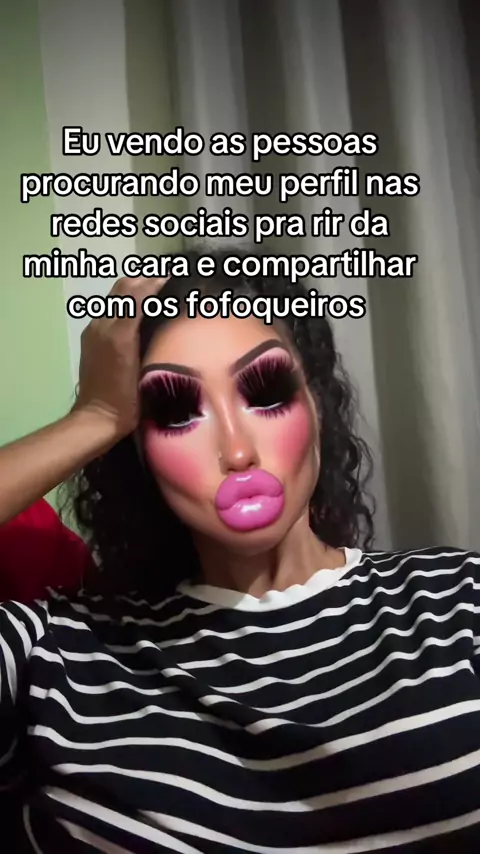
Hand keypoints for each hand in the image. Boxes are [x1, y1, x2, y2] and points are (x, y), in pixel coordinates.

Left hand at [73, 276, 167, 438]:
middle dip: (144, 281)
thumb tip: (162, 307)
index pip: (136, 293)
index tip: (174, 278)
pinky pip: (109, 312)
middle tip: (167, 283)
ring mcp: (94, 331)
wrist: (98, 418)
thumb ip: (148, 334)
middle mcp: (102, 324)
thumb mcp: (142, 366)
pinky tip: (139, 315)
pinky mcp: (91, 338)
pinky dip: (125, 305)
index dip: (155, 283)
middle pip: (123, 288)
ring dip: (135, 291)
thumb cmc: (126, 399)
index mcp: (117, 331)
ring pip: (115, 298)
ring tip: (156, 295)